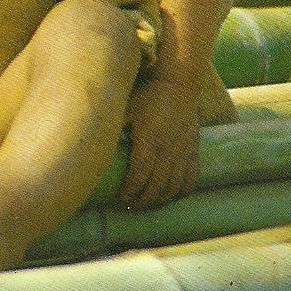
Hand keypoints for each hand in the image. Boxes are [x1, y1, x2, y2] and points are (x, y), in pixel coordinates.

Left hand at [119, 77, 200, 210]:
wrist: (178, 84)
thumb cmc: (148, 95)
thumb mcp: (127, 109)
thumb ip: (114, 129)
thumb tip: (96, 147)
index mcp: (149, 141)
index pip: (138, 178)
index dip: (129, 192)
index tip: (120, 198)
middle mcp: (168, 151)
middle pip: (155, 188)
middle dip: (141, 202)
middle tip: (129, 206)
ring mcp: (183, 153)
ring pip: (173, 189)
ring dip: (159, 201)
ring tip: (146, 204)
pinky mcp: (194, 151)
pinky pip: (191, 180)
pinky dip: (180, 193)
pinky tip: (170, 196)